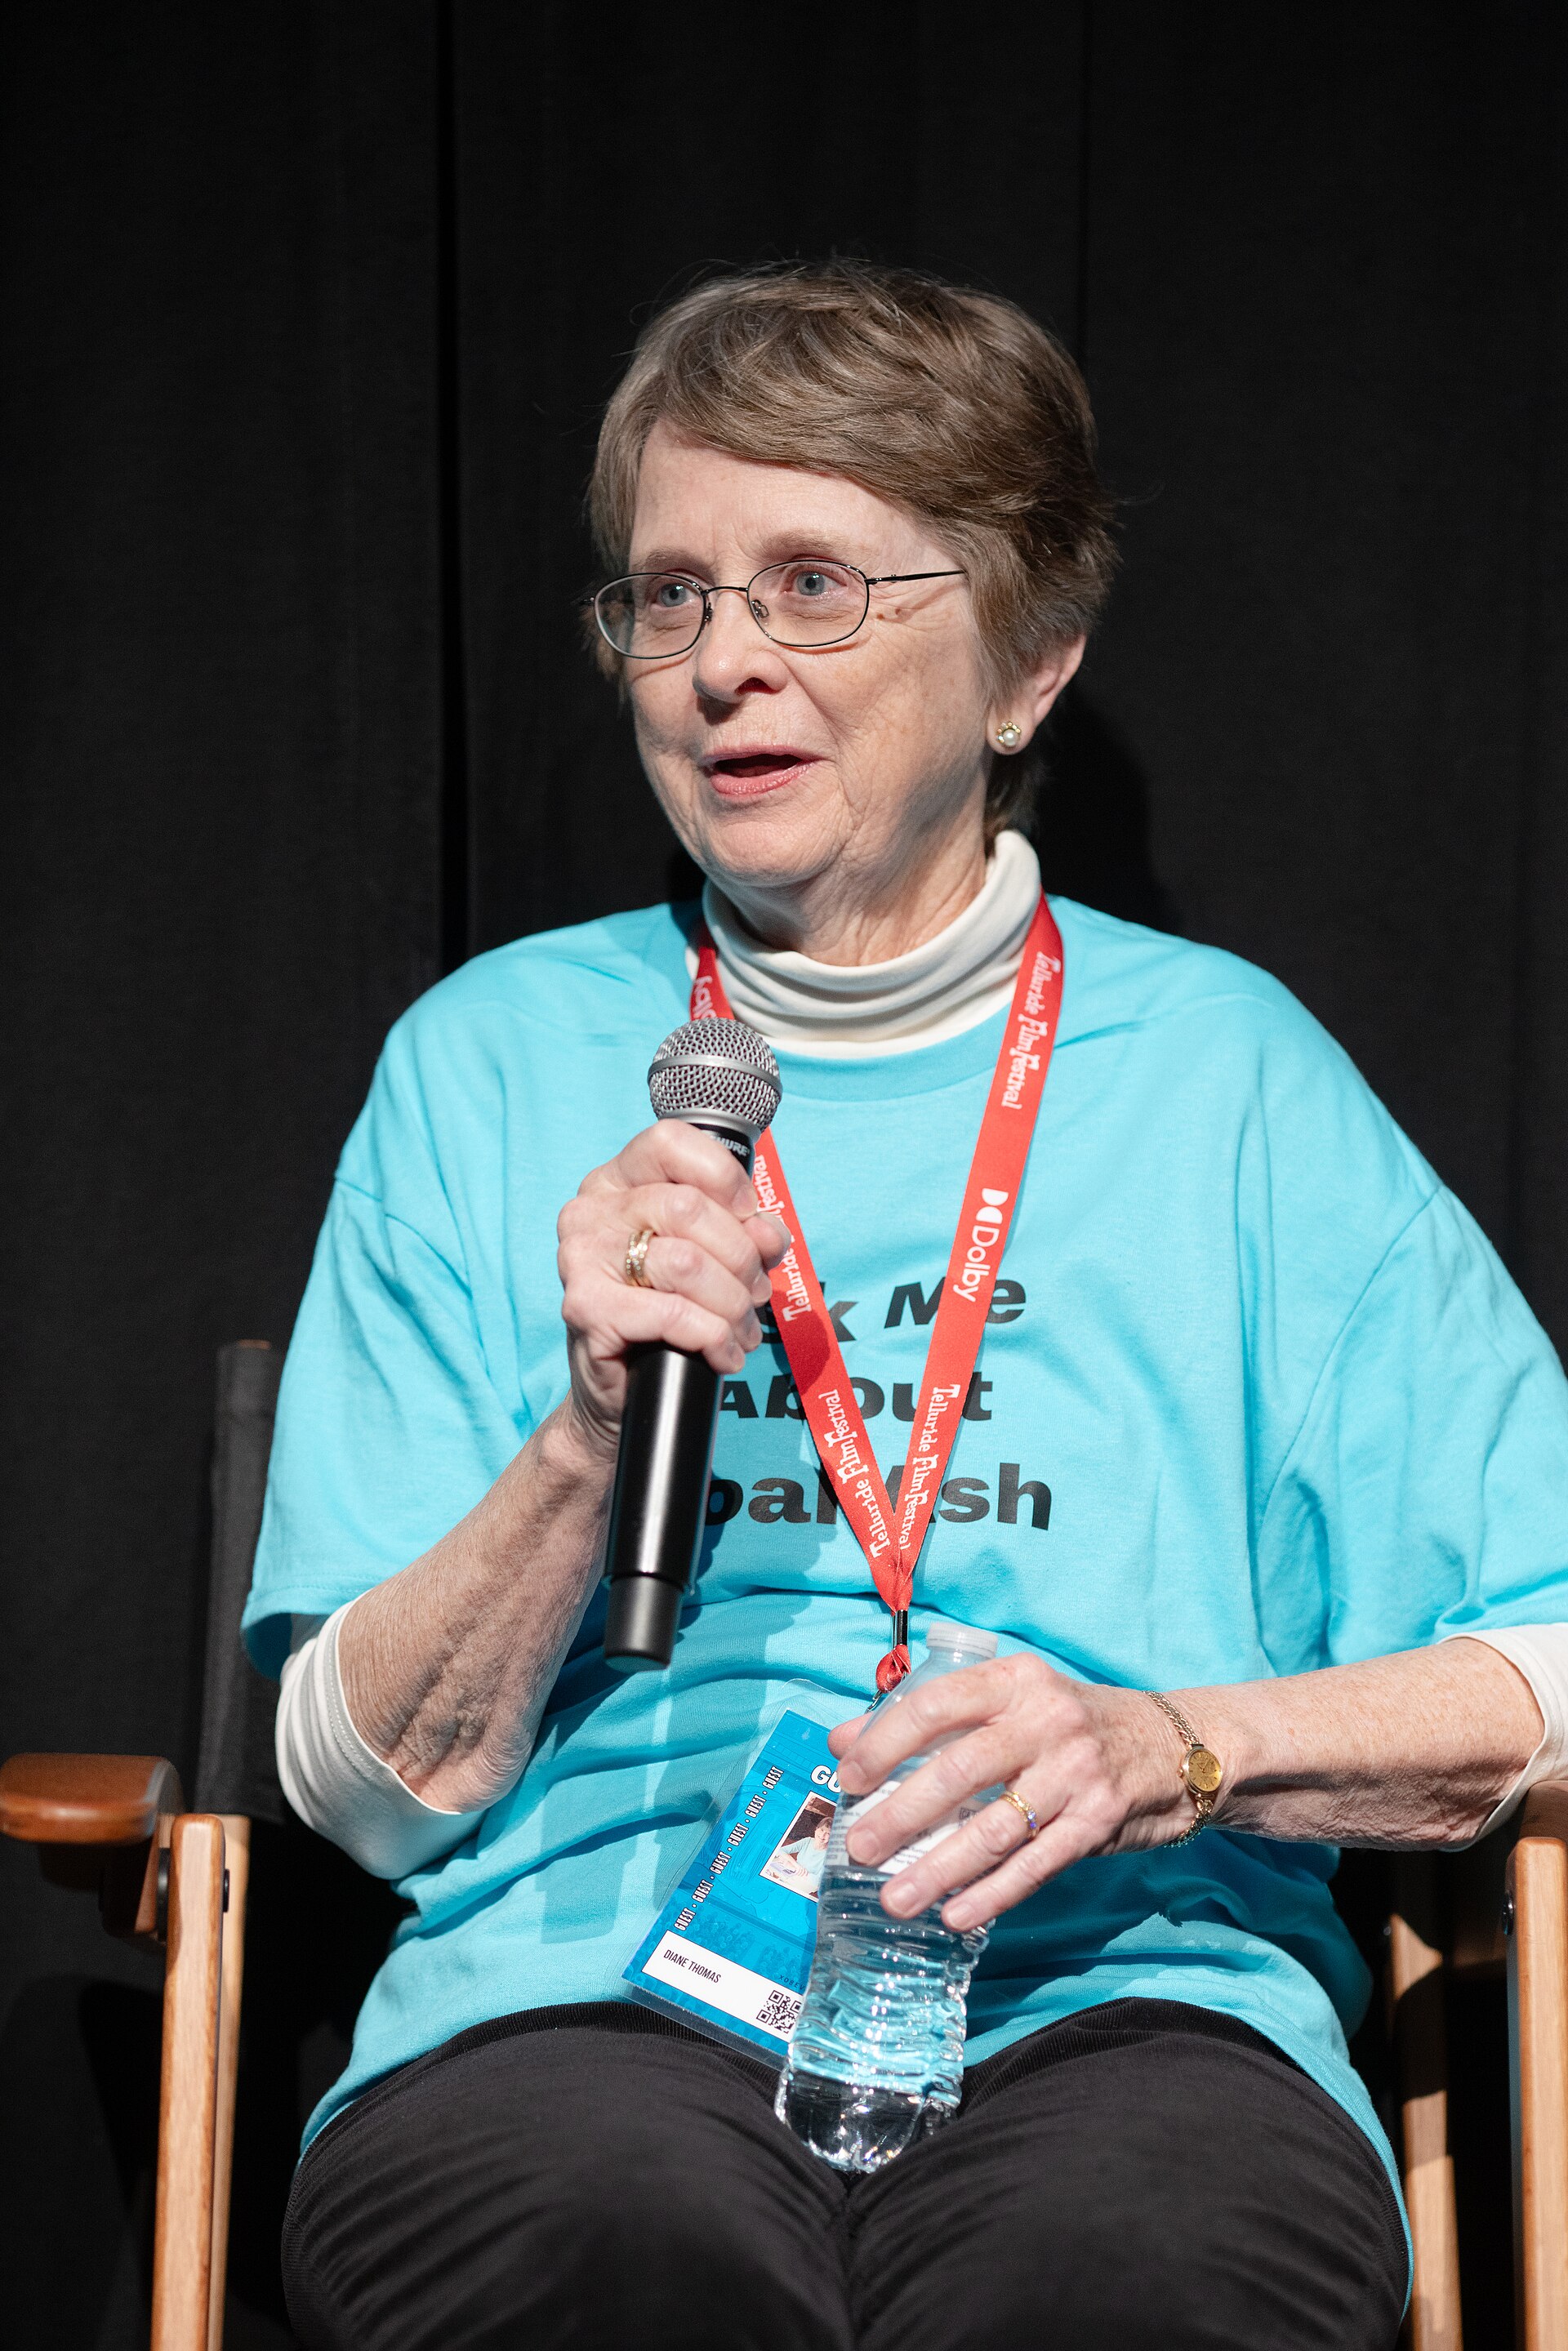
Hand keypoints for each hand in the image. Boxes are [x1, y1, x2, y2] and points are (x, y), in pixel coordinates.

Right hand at [556, 1121, 791, 1458]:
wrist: (619, 1392)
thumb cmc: (666, 1315)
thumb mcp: (714, 1260)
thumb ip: (744, 1234)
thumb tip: (767, 1233)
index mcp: (617, 1182)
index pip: (671, 1142)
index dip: (725, 1179)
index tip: (749, 1220)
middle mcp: (590, 1211)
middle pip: (689, 1208)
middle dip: (741, 1258)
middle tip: (755, 1294)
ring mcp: (581, 1258)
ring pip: (687, 1263)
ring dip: (733, 1304)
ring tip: (742, 1330)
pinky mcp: (585, 1308)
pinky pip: (672, 1314)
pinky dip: (713, 1337)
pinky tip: (723, 1354)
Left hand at [827, 1653, 1202, 1931]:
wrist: (1171, 1745)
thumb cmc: (1066, 1724)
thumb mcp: (1006, 1701)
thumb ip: (929, 1717)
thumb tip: (843, 1740)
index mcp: (1013, 1680)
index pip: (936, 1704)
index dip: (885, 1742)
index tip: (850, 1778)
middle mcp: (1046, 1719)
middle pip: (960, 1770)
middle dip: (902, 1814)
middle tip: (860, 1848)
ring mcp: (1077, 1771)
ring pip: (995, 1827)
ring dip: (940, 1868)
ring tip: (896, 1898)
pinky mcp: (1100, 1819)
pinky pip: (1036, 1864)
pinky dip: (993, 1894)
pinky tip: (956, 1914)